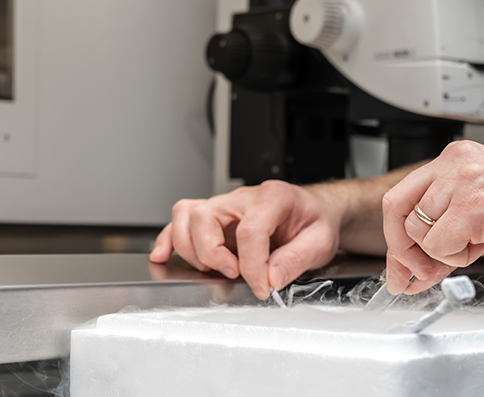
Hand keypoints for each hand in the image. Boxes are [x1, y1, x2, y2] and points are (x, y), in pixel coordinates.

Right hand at [149, 180, 343, 298]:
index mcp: (273, 197)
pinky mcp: (216, 218)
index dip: (252, 265)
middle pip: (206, 216)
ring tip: (212, 268)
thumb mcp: (320, 241)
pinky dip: (168, 238)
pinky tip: (163, 255)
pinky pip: (181, 220)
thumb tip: (270, 278)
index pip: (250, 230)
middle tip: (235, 274)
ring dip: (191, 247)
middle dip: (213, 254)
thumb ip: (296, 259)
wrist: (316, 211)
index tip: (262, 287)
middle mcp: (244, 198)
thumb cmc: (315, 221)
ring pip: (187, 215)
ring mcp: (226, 206)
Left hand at [381, 140, 483, 293]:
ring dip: (441, 253)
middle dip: (408, 251)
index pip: (400, 196)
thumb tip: (411, 266)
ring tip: (475, 245)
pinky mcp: (478, 204)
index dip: (396, 236)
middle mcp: (456, 162)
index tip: (401, 265)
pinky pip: (441, 245)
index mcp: (455, 158)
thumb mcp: (481, 217)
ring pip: (419, 231)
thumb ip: (442, 234)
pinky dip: (456, 257)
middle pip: (399, 213)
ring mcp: (466, 180)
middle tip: (426, 271)